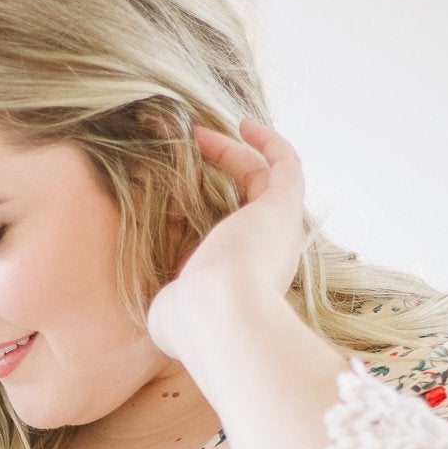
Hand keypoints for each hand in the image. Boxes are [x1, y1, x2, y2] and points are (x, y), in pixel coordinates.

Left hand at [146, 117, 306, 360]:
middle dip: (225, 172)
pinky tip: (244, 125)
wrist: (219, 319)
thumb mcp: (170, 310)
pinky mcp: (282, 208)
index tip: (184, 190)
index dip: (213, 208)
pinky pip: (286, 166)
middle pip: (254, 202)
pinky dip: (270, 143)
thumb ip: (171, 298)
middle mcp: (268, 254)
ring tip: (201, 133)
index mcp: (243, 279)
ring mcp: (279, 229)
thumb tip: (161, 297)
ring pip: (268, 180)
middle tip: (192, 147)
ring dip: (238, 152)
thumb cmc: (191, 323)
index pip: (236, 237)